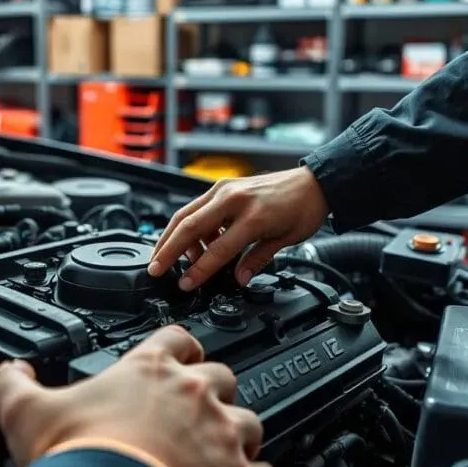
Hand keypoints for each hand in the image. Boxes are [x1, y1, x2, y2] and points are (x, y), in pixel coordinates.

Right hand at [0, 325, 277, 466]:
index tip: (178, 360)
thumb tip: (6, 373)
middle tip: (192, 417)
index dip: (179, 349)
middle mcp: (193, 394)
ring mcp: (222, 435)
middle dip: (212, 395)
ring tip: (216, 457)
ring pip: (250, 423)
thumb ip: (13, 384)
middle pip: (222, 377)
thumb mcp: (26, 413)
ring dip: (236, 437)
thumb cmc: (76, 458)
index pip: (177, 339)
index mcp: (148, 370)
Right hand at [148, 167, 328, 290]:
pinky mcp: (223, 186)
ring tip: (180, 260)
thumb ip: (256, 260)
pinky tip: (197, 243)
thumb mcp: (284, 241)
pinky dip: (191, 226)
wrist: (313, 182)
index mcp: (252, 216)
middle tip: (154, 268)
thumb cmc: (303, 208)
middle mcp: (234, 198)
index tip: (185, 284)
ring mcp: (226, 189)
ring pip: (186, 214)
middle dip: (167, 250)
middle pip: (188, 226)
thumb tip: (237, 278)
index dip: (198, 271)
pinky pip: (198, 207)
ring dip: (175, 238)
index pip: (216, 250)